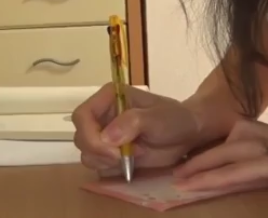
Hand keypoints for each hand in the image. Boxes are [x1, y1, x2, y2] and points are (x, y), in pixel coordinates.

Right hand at [71, 83, 200, 174]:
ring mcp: (103, 135)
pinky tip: (131, 163)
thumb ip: (132, 122)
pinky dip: (111, 169)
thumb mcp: (157, 117)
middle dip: (100, 152)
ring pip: (87, 154)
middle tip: (126, 156)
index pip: (82, 116)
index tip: (114, 150)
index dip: (91, 136)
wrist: (187, 135)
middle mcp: (101, 115)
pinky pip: (98, 166)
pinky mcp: (109, 153)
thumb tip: (107, 137)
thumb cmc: (174, 120)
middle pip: (80, 137)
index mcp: (108, 98)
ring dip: (107, 162)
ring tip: (133, 156)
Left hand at [172, 120, 267, 198]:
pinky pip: (240, 173)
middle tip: (173, 172)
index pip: (228, 143)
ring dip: (200, 172)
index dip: (206, 154)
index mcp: (265, 135)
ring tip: (179, 181)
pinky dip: (218, 179)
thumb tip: (250, 173)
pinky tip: (202, 185)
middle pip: (221, 149)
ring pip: (225, 160)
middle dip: (196, 162)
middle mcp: (263, 138)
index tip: (185, 162)